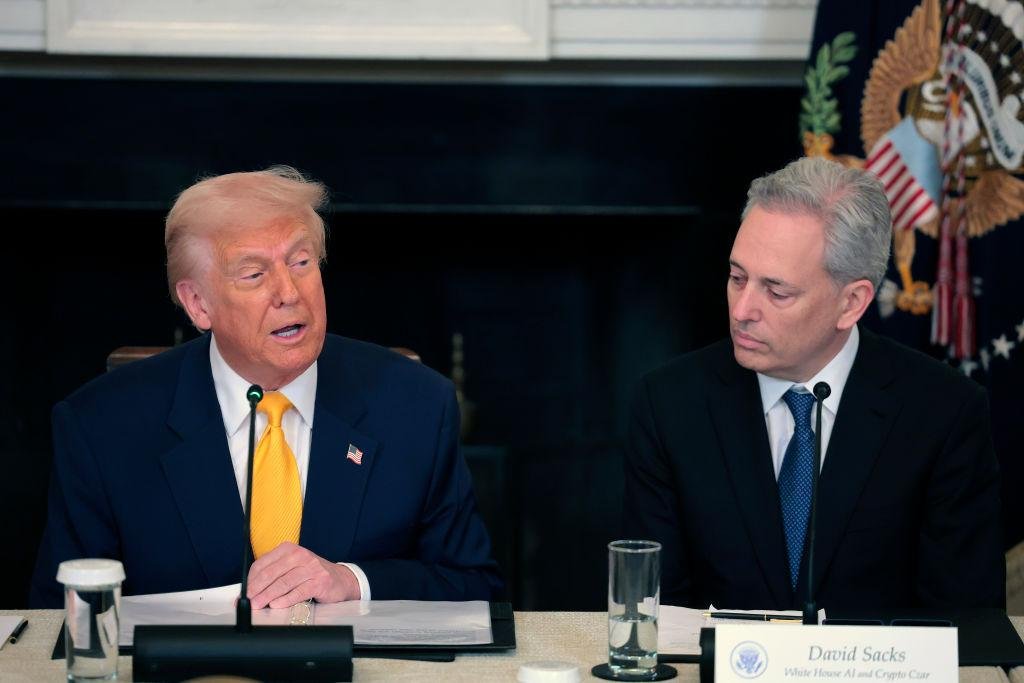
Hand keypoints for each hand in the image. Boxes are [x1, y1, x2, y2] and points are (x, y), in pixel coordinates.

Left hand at [246, 542, 360, 608]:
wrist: (340, 579)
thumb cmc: (311, 575)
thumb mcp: (292, 568)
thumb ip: (273, 576)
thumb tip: (251, 592)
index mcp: (289, 549)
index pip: (263, 564)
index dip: (251, 580)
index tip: (244, 593)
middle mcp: (300, 555)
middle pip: (272, 573)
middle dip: (257, 589)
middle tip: (248, 601)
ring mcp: (311, 567)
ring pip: (284, 582)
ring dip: (268, 596)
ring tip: (258, 605)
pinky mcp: (320, 581)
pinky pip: (299, 591)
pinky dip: (286, 599)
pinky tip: (277, 605)